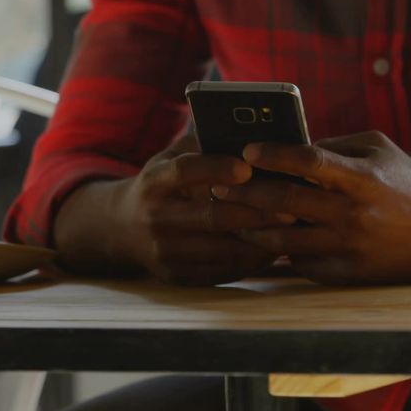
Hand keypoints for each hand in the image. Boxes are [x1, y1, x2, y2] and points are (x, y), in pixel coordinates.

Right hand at [54, 136, 292, 284]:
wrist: (120, 228)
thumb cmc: (161, 185)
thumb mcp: (169, 158)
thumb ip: (202, 145)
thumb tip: (251, 134)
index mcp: (153, 182)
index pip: (184, 172)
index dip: (215, 168)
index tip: (247, 167)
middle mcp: (154, 218)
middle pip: (211, 217)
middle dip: (255, 213)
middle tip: (290, 207)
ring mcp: (164, 252)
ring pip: (221, 249)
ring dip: (259, 240)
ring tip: (288, 229)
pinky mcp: (175, 276)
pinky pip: (221, 270)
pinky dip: (250, 260)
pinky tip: (271, 247)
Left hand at [211, 131, 410, 284]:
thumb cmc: (405, 182)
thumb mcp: (377, 149)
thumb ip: (333, 146)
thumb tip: (285, 148)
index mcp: (361, 177)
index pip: (308, 161)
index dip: (273, 154)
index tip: (246, 150)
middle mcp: (352, 213)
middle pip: (285, 202)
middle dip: (245, 193)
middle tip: (218, 185)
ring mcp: (348, 246)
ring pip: (283, 240)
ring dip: (250, 228)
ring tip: (229, 215)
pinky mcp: (346, 273)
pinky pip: (300, 263)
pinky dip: (277, 251)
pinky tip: (261, 240)